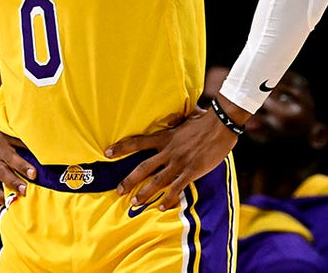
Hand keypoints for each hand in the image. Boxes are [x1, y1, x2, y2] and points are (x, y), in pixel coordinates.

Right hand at [0, 118, 37, 204]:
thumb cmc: (0, 133)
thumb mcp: (10, 134)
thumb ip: (23, 143)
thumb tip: (41, 149)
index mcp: (2, 148)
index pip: (13, 159)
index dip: (23, 167)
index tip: (34, 174)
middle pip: (5, 174)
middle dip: (16, 183)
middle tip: (26, 191)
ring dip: (6, 194)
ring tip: (16, 203)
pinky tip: (8, 204)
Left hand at [105, 105, 238, 210]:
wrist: (221, 124)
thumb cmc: (204, 120)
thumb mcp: (183, 120)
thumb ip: (175, 125)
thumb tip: (172, 119)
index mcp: (165, 137)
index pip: (137, 142)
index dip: (121, 148)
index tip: (107, 153)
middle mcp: (168, 151)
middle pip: (143, 168)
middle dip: (129, 180)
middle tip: (119, 191)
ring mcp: (179, 162)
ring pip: (157, 181)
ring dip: (145, 193)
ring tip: (135, 203)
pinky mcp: (192, 171)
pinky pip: (177, 188)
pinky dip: (168, 199)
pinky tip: (161, 207)